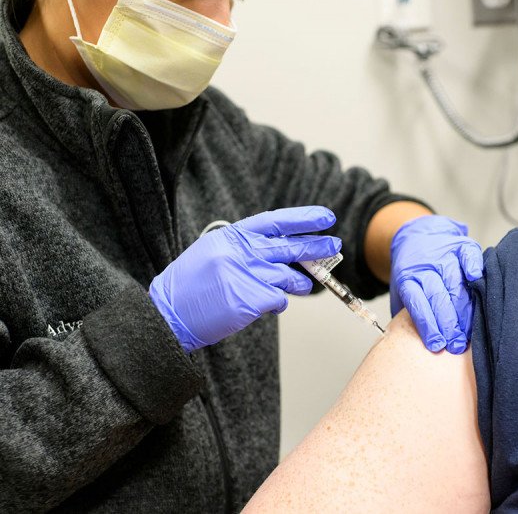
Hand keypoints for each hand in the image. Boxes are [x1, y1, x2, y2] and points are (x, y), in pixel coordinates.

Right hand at [150, 206, 340, 352]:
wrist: (168, 315)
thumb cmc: (191, 287)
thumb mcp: (213, 254)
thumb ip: (246, 248)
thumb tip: (285, 249)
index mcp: (231, 237)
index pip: (275, 221)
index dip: (303, 218)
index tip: (326, 217)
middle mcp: (240, 253)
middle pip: (289, 247)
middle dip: (317, 247)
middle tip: (335, 246)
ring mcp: (245, 276)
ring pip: (289, 277)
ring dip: (299, 283)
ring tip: (300, 286)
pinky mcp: (249, 300)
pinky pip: (278, 300)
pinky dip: (276, 303)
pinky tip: (260, 305)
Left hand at [390, 215, 482, 353]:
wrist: (415, 237)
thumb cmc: (412, 274)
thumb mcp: (400, 292)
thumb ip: (405, 314)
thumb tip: (410, 345)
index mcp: (407, 278)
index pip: (417, 303)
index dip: (428, 325)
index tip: (436, 345)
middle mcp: (426, 266)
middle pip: (438, 296)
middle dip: (448, 323)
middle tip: (456, 344)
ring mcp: (444, 255)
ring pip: (456, 282)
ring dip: (464, 310)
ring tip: (468, 332)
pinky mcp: (460, 245)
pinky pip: (468, 255)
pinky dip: (473, 265)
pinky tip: (476, 279)